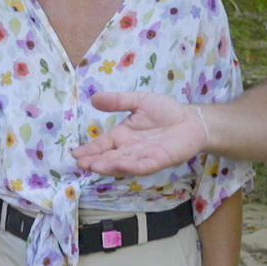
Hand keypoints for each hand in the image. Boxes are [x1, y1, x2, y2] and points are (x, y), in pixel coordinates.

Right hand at [71, 91, 206, 177]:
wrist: (191, 120)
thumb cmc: (165, 111)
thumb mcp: (139, 101)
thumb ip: (118, 101)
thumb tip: (93, 98)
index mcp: (122, 135)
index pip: (102, 144)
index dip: (89, 149)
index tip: (75, 154)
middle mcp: (130, 149)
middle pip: (109, 157)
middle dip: (95, 161)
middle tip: (81, 163)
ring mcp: (143, 156)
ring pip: (123, 164)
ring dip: (109, 166)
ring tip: (94, 166)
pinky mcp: (158, 160)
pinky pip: (143, 166)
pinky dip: (132, 167)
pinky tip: (121, 166)